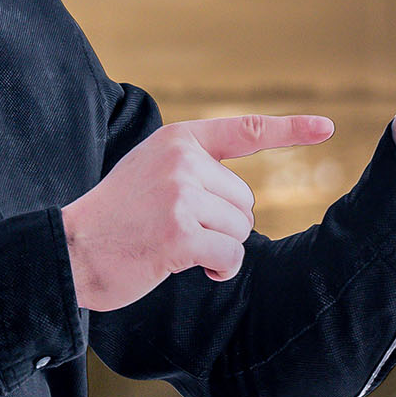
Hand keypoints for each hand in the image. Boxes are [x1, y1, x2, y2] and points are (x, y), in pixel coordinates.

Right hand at [59, 113, 333, 310]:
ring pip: (239, 230)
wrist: (68, 251)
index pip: (245, 130)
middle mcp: (183, 161)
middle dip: (221, 225)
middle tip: (175, 230)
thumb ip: (192, 170)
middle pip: (244, 201)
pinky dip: (219, 269)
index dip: (290, 129)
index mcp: (178, 140)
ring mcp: (181, 196)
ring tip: (173, 247)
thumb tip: (240, 200)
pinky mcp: (179, 234)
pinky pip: (229, 256)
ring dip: (217, 249)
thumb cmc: (114, 219)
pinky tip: (190, 267)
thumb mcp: (149, 172)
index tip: (327, 127)